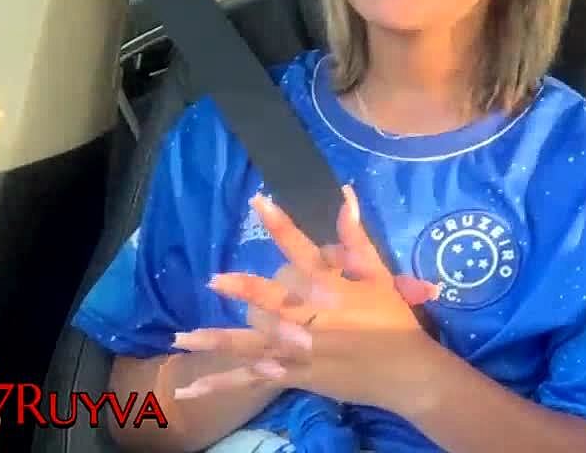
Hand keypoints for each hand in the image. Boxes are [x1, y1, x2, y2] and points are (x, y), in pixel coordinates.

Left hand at [171, 186, 443, 410]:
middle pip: (272, 300)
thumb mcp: (379, 276)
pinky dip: (221, 385)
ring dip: (216, 340)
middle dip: (244, 289)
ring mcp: (298, 351)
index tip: (258, 201)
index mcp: (331, 289)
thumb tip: (345, 195)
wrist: (404, 371)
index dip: (281, 225)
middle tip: (214, 280)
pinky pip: (251, 381)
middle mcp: (310, 318)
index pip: (303, 250)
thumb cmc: (393, 320)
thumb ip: (356, 238)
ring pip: (252, 343)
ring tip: (181, 338)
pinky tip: (189, 391)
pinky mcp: (293, 375)